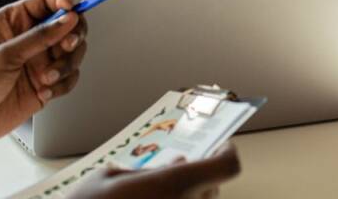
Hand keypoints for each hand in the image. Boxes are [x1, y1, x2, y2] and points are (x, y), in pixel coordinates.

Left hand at [0, 0, 86, 145]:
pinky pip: (69, 77)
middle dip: (72, 36)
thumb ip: (39, 37)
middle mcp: (30, 39)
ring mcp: (39, 61)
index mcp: (14, 23)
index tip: (72, 10)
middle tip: (67, 46)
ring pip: (73, 53)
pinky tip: (44, 90)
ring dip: (66, 65)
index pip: (46, 1)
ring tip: (48, 77)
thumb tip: (68, 19)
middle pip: (68, 26)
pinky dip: (62, 84)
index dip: (62, 1)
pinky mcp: (46, 82)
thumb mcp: (4, 55)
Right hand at [70, 144, 241, 198]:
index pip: (227, 166)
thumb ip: (148, 169)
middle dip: (201, 176)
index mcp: (174, 185)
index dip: (226, 153)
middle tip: (182, 167)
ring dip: (187, 195)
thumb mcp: (110, 176)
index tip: (219, 144)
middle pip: (212, 188)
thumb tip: (171, 165)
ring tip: (161, 190)